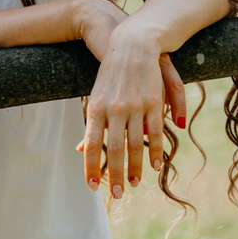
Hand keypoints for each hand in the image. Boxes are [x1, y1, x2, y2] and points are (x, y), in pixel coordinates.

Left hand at [75, 3, 187, 197]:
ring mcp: (136, 106)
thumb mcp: (96, 96)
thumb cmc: (111, 74)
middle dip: (116, 175)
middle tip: (117, 194)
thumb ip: (91, 125)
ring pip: (136, 144)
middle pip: (114, 149)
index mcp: (97, 108)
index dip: (92, 167)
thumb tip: (81, 149)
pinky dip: (156, 151)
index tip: (92, 186)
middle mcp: (115, 109)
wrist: (133, 45)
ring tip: (136, 184)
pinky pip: (156, 132)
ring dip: (136, 168)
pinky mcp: (154, 102)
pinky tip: (156, 166)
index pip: (92, 144)